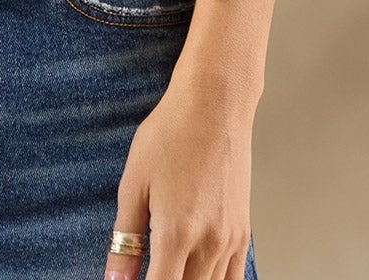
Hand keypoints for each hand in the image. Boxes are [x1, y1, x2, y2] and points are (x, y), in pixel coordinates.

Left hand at [106, 81, 253, 279]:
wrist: (215, 105)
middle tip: (149, 270)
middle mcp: (208, 244)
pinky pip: (234, 279)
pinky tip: (197, 275)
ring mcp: (230, 240)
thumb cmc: (172, 134)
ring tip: (169, 269)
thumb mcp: (134, 183)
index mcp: (175, 234)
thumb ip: (125, 239)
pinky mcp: (243, 233)